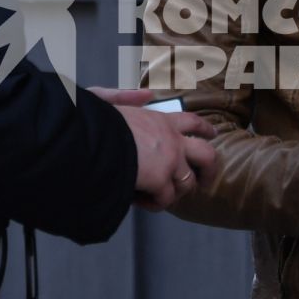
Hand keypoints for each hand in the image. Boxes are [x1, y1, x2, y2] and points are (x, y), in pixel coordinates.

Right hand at [92, 88, 217, 209]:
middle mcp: (172, 140)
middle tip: (205, 180)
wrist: (87, 139)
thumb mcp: (107, 99)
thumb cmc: (91, 120)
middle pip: (207, 155)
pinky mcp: (160, 180)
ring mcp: (169, 160)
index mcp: (161, 119)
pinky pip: (165, 199)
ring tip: (160, 197)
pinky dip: (155, 203)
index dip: (204, 129)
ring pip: (187, 183)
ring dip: (175, 192)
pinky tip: (141, 201)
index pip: (192, 122)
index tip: (211, 135)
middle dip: (210, 169)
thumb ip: (128, 96)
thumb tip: (147, 95)